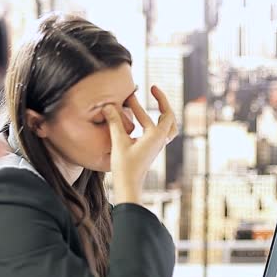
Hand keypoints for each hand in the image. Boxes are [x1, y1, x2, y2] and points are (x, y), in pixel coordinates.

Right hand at [103, 85, 177, 203]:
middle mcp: (159, 140)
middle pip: (169, 117)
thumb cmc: (125, 167)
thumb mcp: (118, 142)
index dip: (150, 99)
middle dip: (161, 102)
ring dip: (161, 113)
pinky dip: (154, 123)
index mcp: (156, 136)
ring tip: (152, 104)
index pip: (156, 112)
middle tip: (152, 90)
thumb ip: (114, 122)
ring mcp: (157, 146)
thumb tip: (107, 105)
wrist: (128, 186)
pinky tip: (140, 122)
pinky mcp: (151, 150)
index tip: (143, 90)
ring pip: (167, 126)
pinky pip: (159, 133)